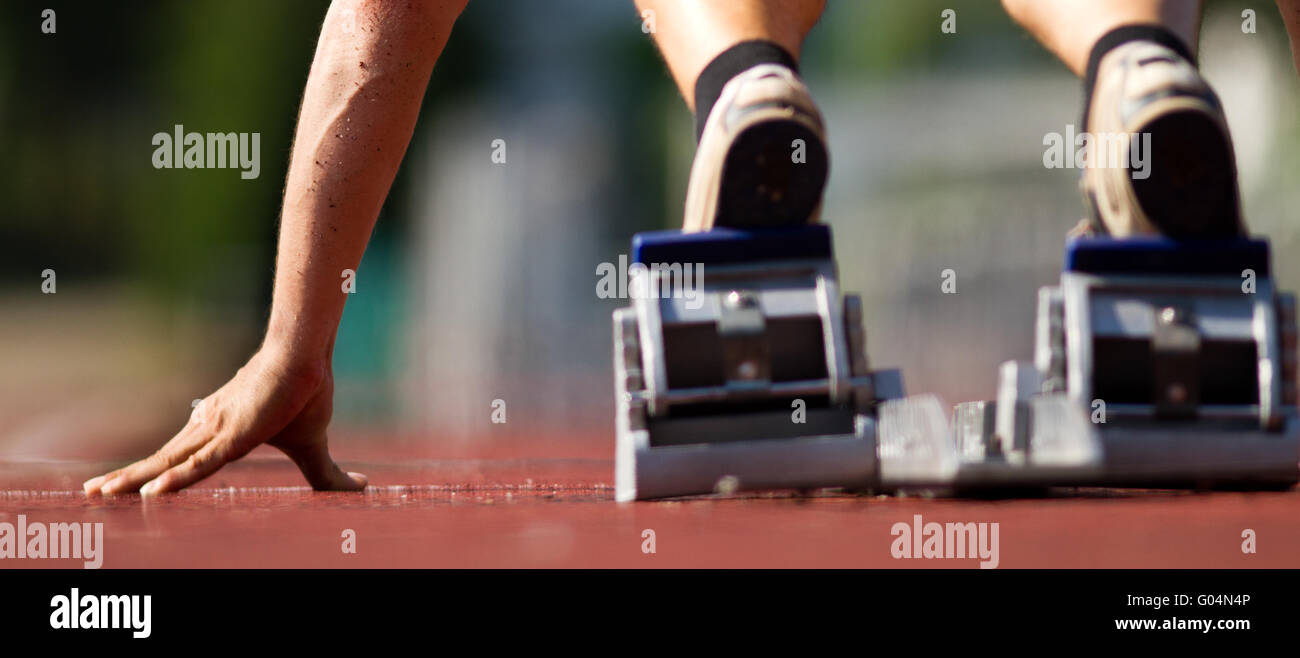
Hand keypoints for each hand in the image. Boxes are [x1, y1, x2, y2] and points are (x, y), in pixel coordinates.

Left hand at [83, 349, 366, 495]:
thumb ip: (327, 475)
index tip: (129, 483)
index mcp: (222, 430)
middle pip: (162, 459)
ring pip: (167, 463)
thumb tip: (361, 490)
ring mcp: (216, 431)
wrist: (307, 356)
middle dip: (127, 477)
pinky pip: (197, 465)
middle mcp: (209, 429)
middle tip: (93, 492)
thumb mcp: (314, 446)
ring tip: (98, 494)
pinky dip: (174, 480)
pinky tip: (151, 494)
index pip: (182, 457)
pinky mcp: (232, 435)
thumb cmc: (308, 391)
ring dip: (133, 479)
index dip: (156, 472)